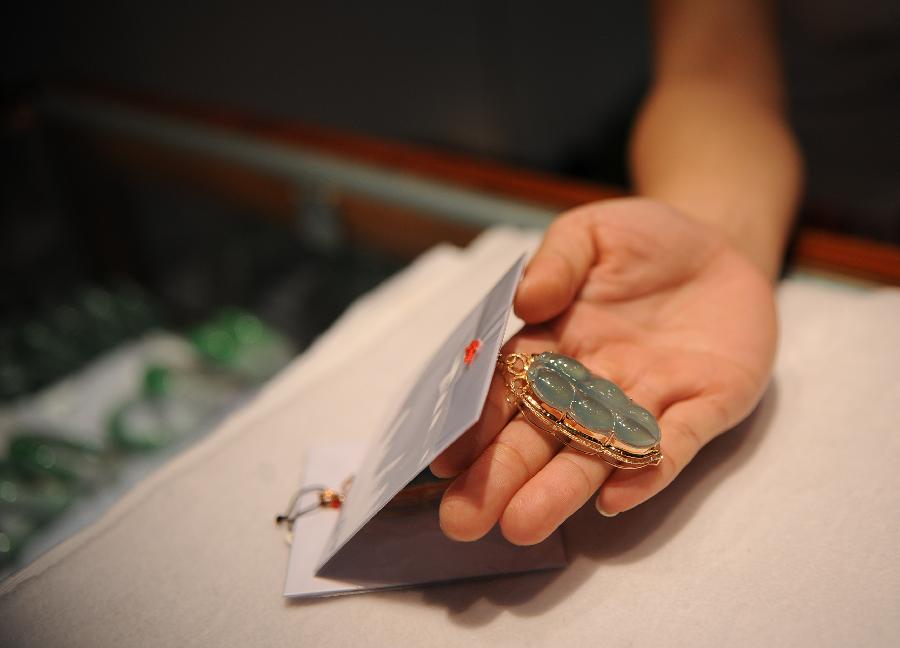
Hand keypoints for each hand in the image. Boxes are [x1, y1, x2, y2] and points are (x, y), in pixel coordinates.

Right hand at [430, 198, 776, 544]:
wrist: (722, 248)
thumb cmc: (645, 241)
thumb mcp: (592, 234)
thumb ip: (558, 262)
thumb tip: (525, 301)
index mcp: (557, 344)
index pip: (509, 387)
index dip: (477, 421)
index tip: (444, 459)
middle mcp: (595, 383)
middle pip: (543, 432)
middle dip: (503, 475)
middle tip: (463, 521)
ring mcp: (649, 399)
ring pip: (600, 450)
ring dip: (563, 488)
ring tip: (522, 526)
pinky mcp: (707, 404)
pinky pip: (678, 442)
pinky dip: (648, 470)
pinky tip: (616, 500)